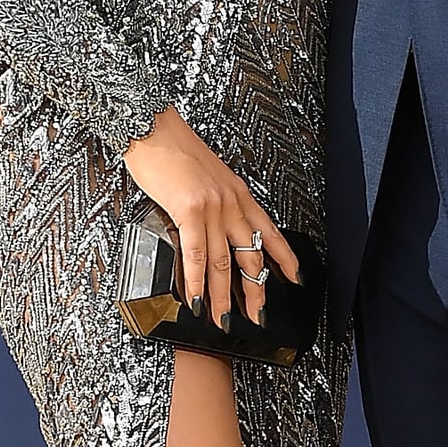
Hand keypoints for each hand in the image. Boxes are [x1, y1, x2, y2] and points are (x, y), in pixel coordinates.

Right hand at [123, 109, 299, 328]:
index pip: (270, 232)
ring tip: (223, 319)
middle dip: (256, 291)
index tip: (295, 277)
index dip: (284, 258)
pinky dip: (196, 282)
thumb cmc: (172, 149)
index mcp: (239, 194)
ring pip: (224, 263)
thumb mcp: (205, 177)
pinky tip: (195, 299)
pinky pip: (197, 254)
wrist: (152, 127)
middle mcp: (232, 203)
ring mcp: (213, 208)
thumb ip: (213, 203)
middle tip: (258, 316)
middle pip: (251, 256)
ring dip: (223, 297)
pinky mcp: (190, 211)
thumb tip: (210, 229)